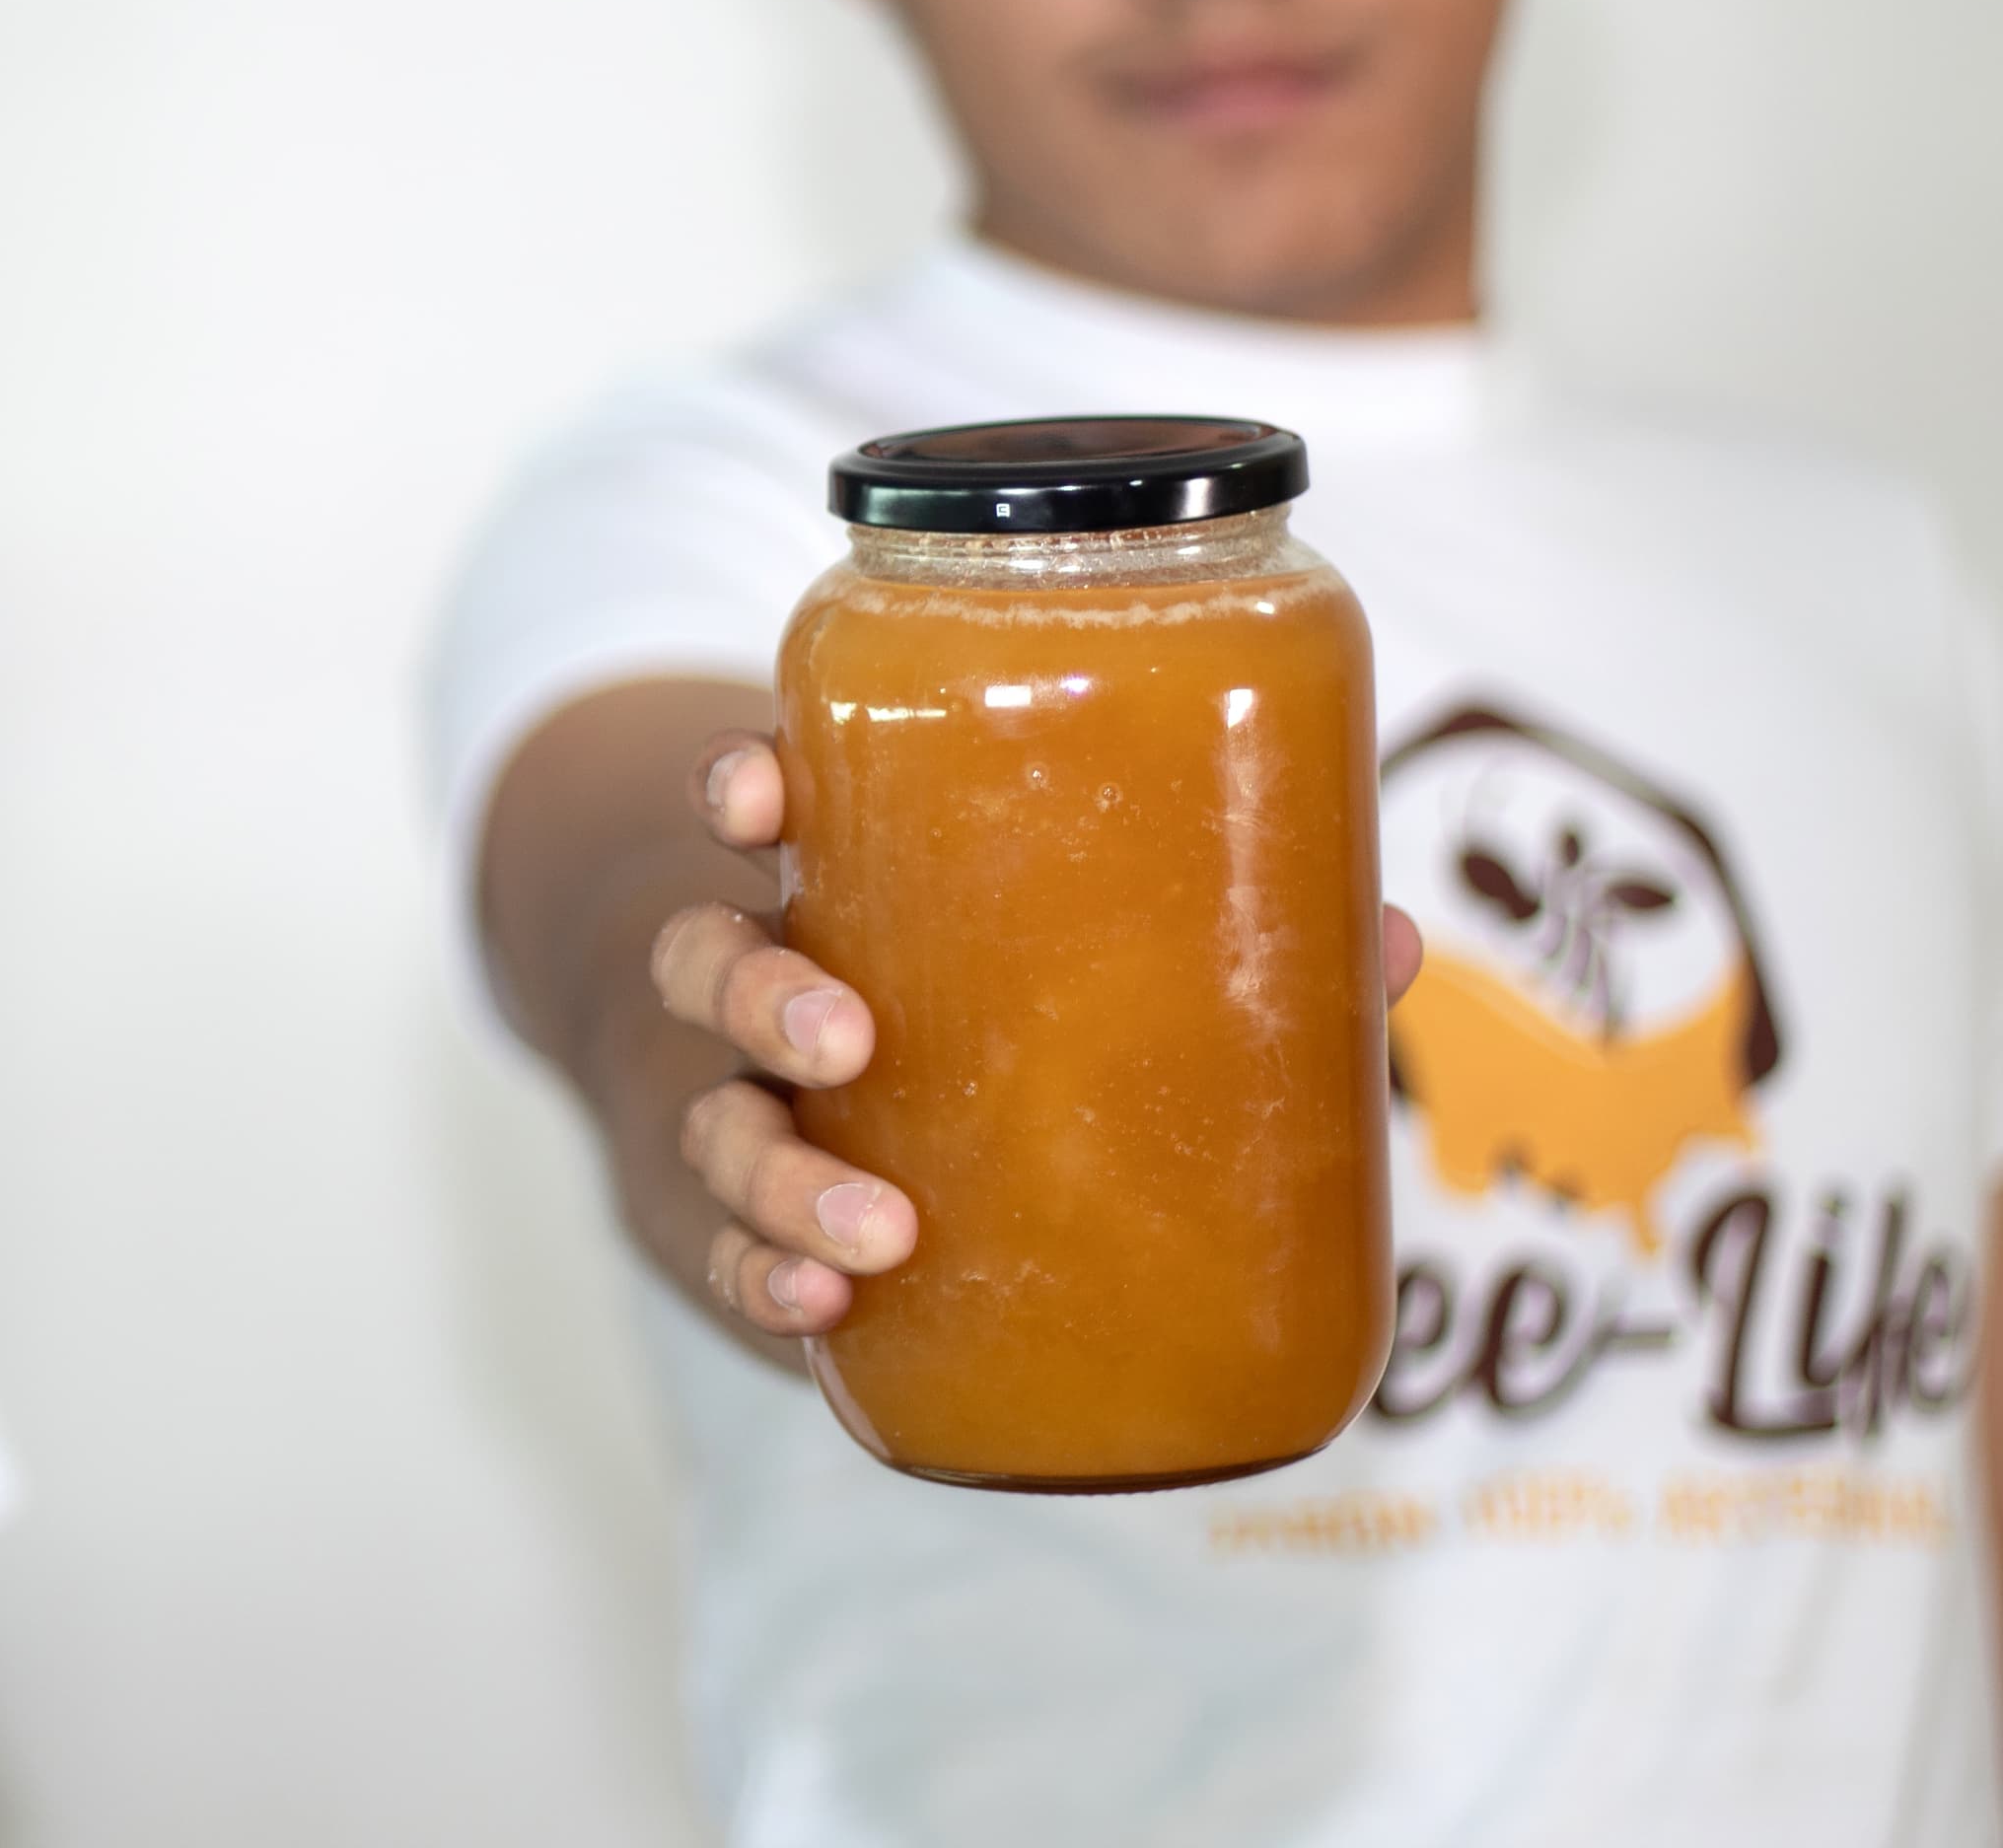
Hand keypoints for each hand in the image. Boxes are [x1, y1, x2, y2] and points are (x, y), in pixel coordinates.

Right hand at [648, 737, 1425, 1340]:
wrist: (866, 1189)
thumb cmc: (1002, 1039)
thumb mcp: (1097, 976)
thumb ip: (1233, 952)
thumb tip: (1387, 939)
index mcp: (850, 903)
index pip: (757, 813)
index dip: (740, 788)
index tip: (758, 799)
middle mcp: (780, 1004)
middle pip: (708, 962)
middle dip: (764, 991)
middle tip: (850, 1040)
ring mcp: (763, 1124)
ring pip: (716, 1123)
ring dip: (777, 1176)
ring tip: (877, 1235)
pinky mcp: (766, 1243)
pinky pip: (731, 1261)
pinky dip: (765, 1279)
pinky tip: (822, 1306)